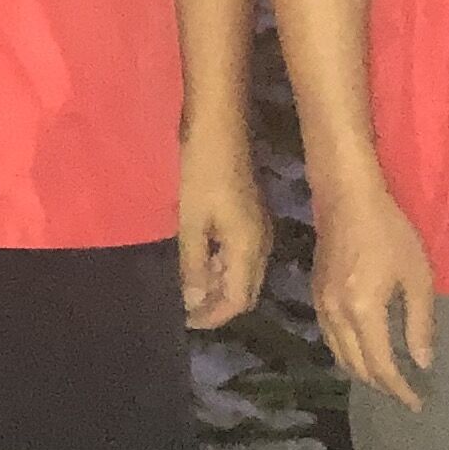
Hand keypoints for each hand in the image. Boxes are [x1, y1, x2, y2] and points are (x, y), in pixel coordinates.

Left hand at [178, 131, 270, 329]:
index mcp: (249, 248)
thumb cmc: (201, 172)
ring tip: (188, 289)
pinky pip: (242, 255)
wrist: (219, 127)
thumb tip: (193, 302)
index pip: (238, 300)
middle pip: (246, 291)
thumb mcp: (191, 221)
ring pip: (244, 273)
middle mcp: (262, 244)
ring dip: (219, 285)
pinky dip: (222, 266)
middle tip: (187, 310)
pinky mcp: (252, 217)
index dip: (213, 316)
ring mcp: (260, 229)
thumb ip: (193, 264)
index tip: (186, 322)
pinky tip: (200, 262)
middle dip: (218, 305)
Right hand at [312, 170, 439, 410]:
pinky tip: (362, 351)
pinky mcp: (316, 294)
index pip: (380, 365)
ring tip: (386, 379)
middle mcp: (336, 314)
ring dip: (361, 372)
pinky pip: (329, 337)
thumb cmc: (390, 233)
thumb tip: (422, 362)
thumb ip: (420, 323)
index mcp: (363, 311)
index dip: (399, 389)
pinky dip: (347, 353)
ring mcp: (321, 305)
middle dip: (380, 385)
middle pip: (355, 365)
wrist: (347, 199)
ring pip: (338, 354)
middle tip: (405, 394)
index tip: (418, 403)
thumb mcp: (417, 277)